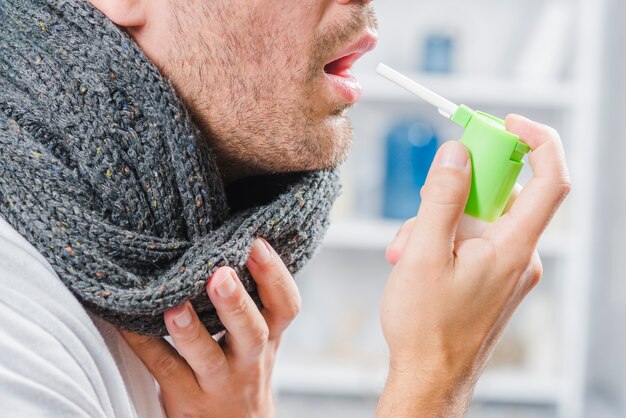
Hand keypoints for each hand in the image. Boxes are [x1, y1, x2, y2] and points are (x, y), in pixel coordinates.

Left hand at [121, 239, 300, 417]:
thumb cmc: (243, 369)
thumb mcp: (259, 337)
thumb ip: (253, 300)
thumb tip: (233, 238)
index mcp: (270, 336)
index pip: (286, 305)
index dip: (275, 274)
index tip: (256, 242)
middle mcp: (250, 359)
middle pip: (252, 332)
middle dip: (237, 302)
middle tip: (221, 273)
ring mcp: (220, 382)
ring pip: (209, 358)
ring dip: (191, 331)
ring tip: (174, 307)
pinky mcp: (188, 398)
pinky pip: (164, 369)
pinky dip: (144, 344)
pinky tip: (126, 322)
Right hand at [376, 115, 570, 416]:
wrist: (431, 377)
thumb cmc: (427, 325)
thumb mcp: (424, 253)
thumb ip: (441, 199)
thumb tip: (455, 154)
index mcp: (513, 247)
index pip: (549, 179)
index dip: (536, 140)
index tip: (506, 123)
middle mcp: (520, 255)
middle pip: (501, 195)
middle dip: (456, 191)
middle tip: (421, 205)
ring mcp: (508, 268)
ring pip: (480, 218)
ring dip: (439, 220)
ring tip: (405, 250)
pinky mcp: (495, 278)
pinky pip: (476, 241)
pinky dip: (445, 239)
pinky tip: (415, 259)